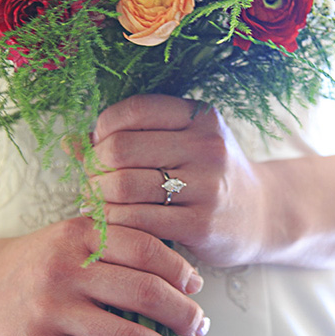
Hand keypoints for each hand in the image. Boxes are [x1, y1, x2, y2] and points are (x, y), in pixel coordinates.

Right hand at [0, 218, 208, 335]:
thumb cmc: (34, 263)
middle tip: (201, 327)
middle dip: (183, 314)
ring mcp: (52, 311)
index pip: (145, 249)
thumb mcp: (70, 237)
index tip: (197, 287)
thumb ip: (114, 244)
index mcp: (81, 235)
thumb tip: (177, 274)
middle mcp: (67, 270)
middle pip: (144, 294)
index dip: (179, 270)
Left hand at [87, 94, 273, 267]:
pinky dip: (114, 224)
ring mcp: (207, 186)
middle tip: (91, 180)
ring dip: (98, 198)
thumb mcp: (186, 142)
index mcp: (200, 117)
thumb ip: (136, 136)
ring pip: (124, 187)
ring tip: (97, 203)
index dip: (103, 129)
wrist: (263, 215)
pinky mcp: (201, 225)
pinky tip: (113, 226)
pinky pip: (137, 222)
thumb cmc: (210, 176)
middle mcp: (207, 147)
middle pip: (121, 150)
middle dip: (94, 167)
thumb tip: (71, 143)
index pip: (134, 110)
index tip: (98, 147)